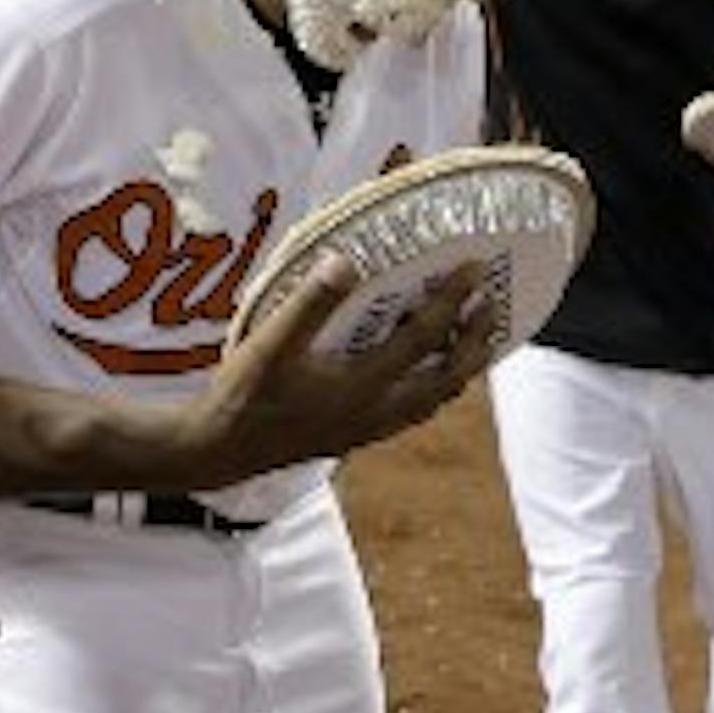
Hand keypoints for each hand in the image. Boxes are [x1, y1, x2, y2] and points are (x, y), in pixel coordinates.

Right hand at [189, 259, 495, 485]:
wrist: (221, 452)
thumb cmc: (244, 396)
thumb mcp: (271, 343)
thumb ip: (310, 302)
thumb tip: (347, 260)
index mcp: (363, 385)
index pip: (423, 339)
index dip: (453, 302)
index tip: (476, 269)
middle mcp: (376, 412)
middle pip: (446, 379)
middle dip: (474, 342)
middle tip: (492, 307)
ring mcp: (367, 429)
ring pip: (432, 401)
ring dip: (459, 369)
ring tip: (472, 342)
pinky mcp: (354, 436)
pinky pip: (412, 412)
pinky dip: (432, 389)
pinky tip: (421, 378)